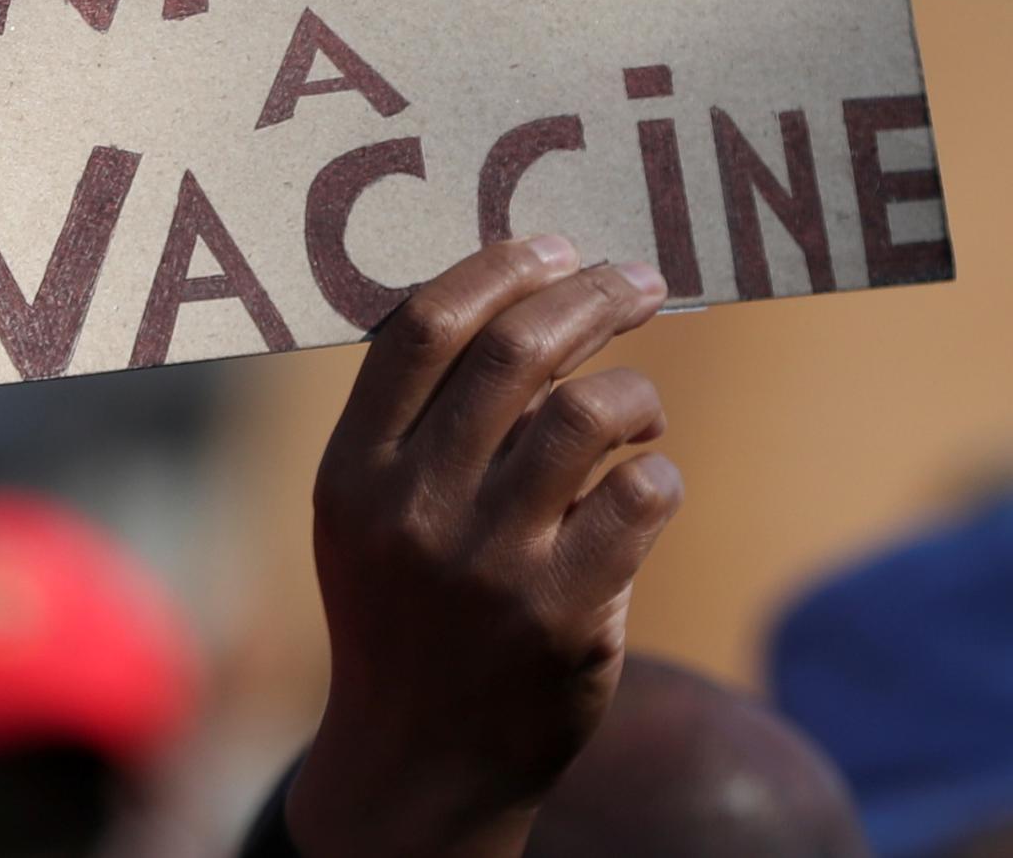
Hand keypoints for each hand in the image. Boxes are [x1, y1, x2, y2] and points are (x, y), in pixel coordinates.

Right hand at [285, 236, 680, 857]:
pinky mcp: (563, 617)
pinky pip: (643, 495)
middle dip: (592, 297)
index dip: (500, 269)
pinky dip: (659, 471)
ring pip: (591, 412)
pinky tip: (648, 485)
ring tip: (639, 411)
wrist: (420, 766)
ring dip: (635, 391)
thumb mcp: (369, 515)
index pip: (425, 328)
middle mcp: (414, 510)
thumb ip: (415, 418)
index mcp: (354, 471)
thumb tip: (518, 291)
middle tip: (639, 283)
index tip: (556, 246)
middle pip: (516, 352)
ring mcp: (489, 566)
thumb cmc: (407, 610)